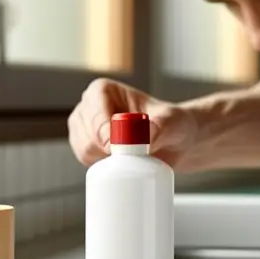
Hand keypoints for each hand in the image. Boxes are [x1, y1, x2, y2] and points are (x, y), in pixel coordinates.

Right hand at [67, 78, 198, 167]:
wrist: (176, 142)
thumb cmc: (174, 125)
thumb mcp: (174, 122)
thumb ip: (161, 126)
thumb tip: (144, 133)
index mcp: (104, 90)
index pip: (95, 111)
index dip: (105, 131)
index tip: (119, 147)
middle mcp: (89, 107)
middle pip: (87, 134)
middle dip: (108, 149)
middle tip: (134, 155)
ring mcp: (84, 128)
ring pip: (84, 151)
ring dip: (108, 160)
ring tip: (134, 155)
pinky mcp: (86, 148)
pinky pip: (87, 162)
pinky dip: (104, 168)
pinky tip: (124, 163)